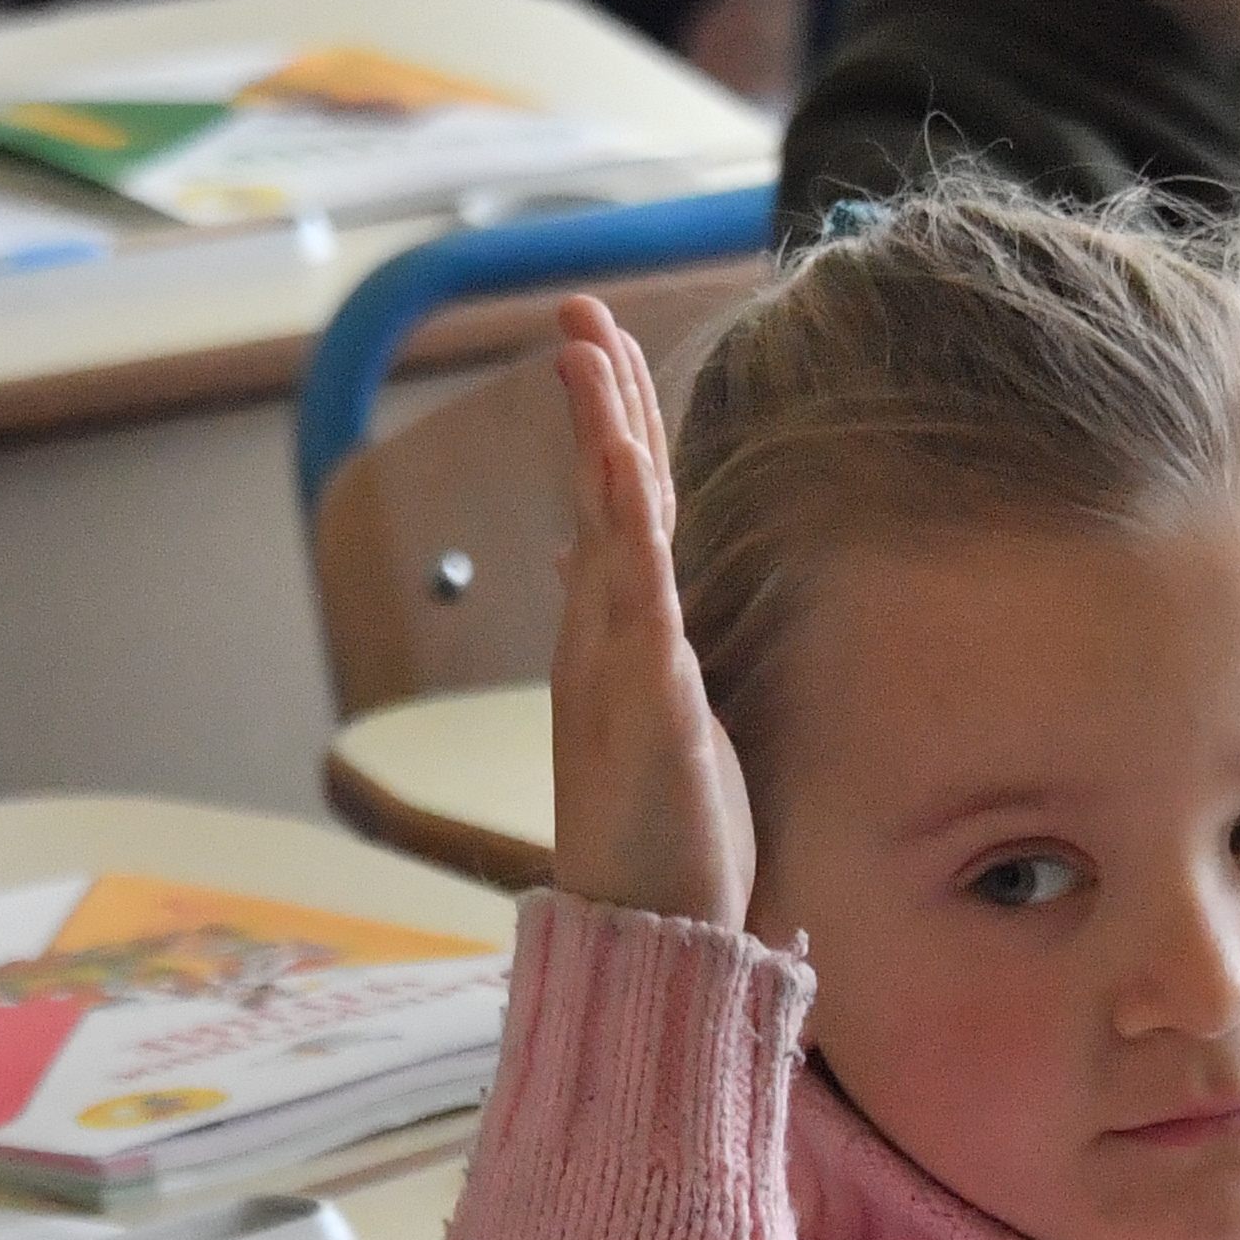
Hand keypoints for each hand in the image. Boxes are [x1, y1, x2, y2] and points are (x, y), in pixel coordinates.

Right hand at [542, 293, 753, 930]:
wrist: (649, 932)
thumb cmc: (664, 836)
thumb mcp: (659, 717)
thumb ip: (636, 644)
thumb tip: (604, 581)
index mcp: (618, 633)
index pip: (618, 505)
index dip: (613, 421)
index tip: (599, 341)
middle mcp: (607, 635)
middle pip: (607, 490)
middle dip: (596, 395)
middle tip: (575, 307)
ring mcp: (621, 664)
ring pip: (612, 526)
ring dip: (601, 433)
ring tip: (586, 350)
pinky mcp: (649, 702)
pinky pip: (638, 598)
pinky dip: (625, 526)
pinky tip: (619, 463)